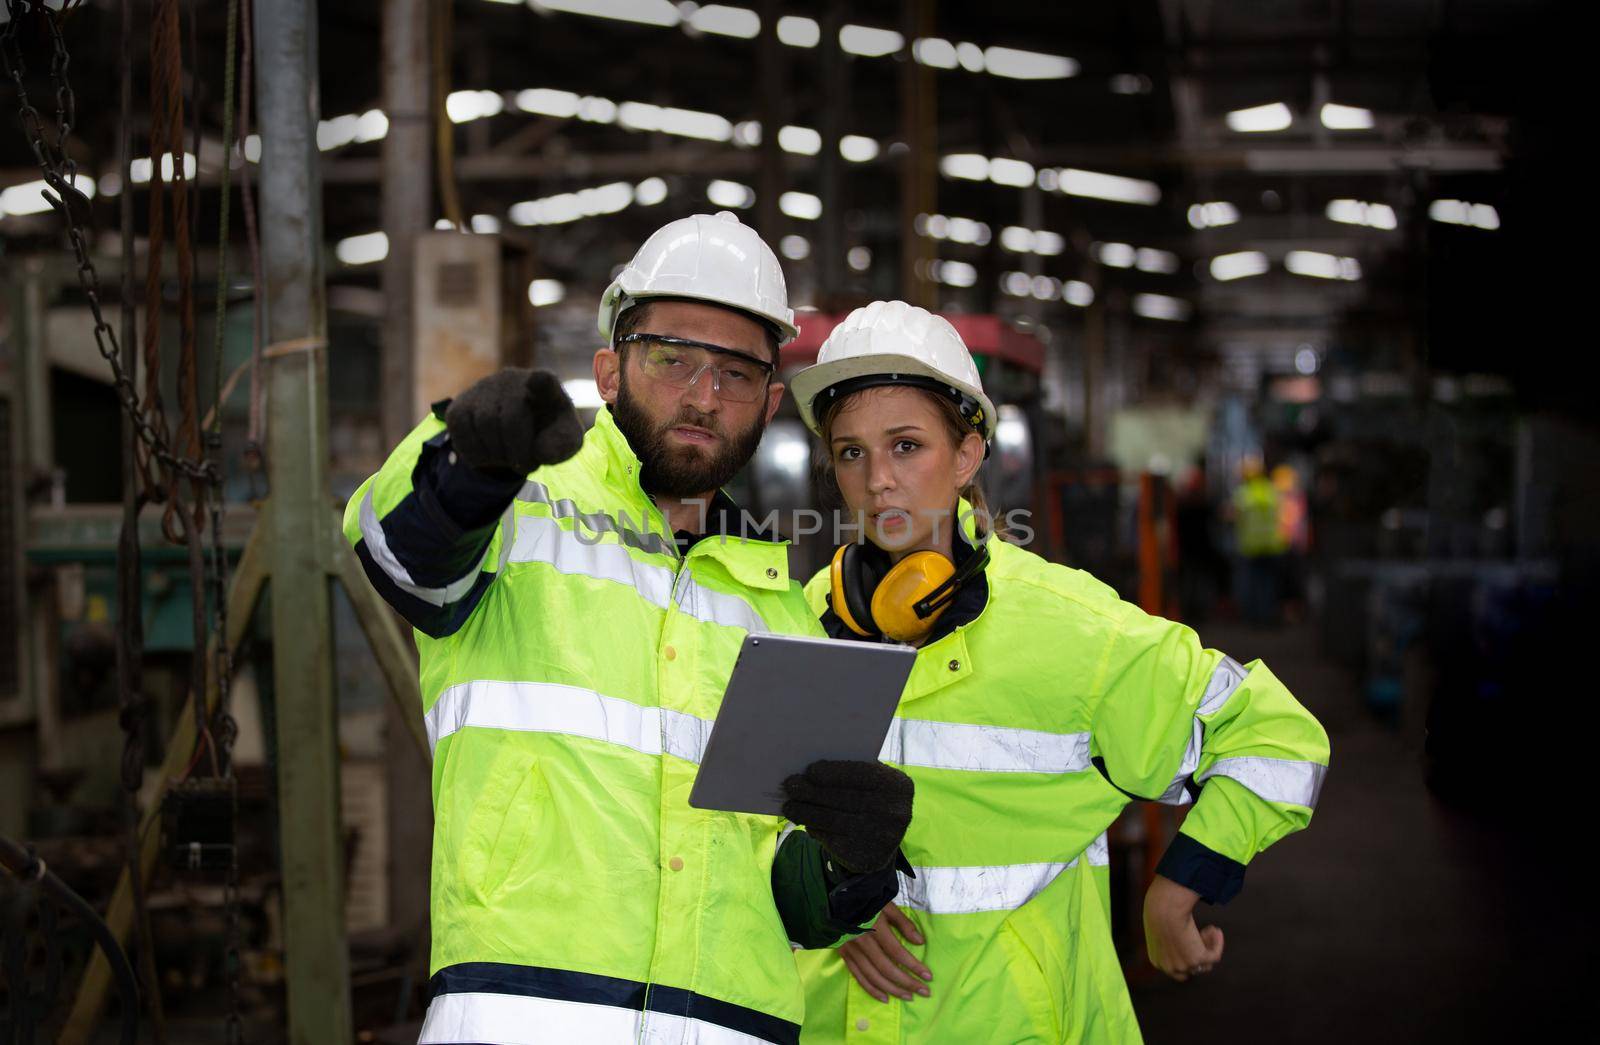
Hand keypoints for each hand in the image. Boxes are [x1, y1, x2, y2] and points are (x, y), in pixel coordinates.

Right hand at [445, 368, 583, 477]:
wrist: (521, 433)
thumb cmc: (549, 433)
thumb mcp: (565, 441)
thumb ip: (563, 445)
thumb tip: (540, 451)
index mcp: (546, 385)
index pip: (543, 380)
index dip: (539, 382)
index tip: (536, 381)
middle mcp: (512, 379)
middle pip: (511, 418)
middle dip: (517, 451)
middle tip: (526, 466)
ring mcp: (484, 387)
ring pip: (483, 423)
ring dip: (496, 454)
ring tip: (508, 459)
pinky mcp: (462, 402)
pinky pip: (459, 427)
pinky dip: (472, 451)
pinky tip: (486, 456)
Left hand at [780, 760, 912, 873]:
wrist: (884, 841)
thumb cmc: (871, 800)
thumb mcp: (871, 784)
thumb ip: (849, 774)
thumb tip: (809, 773)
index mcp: (898, 787)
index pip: (862, 775)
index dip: (833, 772)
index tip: (810, 770)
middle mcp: (895, 813)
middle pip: (843, 799)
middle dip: (813, 792)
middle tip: (791, 785)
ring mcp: (881, 838)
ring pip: (833, 821)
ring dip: (806, 812)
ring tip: (789, 806)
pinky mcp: (865, 858)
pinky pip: (832, 841)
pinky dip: (815, 829)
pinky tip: (806, 822)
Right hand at [840, 902, 931, 1002]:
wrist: (837, 896)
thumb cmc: (866, 899)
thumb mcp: (887, 906)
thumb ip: (904, 924)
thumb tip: (920, 942)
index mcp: (875, 928)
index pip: (897, 952)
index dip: (913, 966)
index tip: (928, 976)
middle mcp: (862, 942)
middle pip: (886, 968)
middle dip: (907, 982)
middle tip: (924, 991)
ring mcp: (851, 950)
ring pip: (873, 976)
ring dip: (892, 989)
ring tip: (908, 997)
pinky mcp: (844, 955)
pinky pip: (858, 977)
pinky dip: (872, 989)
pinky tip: (885, 997)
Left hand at [1143, 874, 1224, 981]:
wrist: (1163, 910)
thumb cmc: (1158, 912)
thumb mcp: (1159, 930)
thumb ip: (1168, 938)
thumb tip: (1182, 937)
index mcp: (1157, 961)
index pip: (1176, 968)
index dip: (1186, 955)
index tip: (1190, 940)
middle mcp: (1170, 968)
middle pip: (1192, 969)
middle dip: (1198, 953)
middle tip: (1202, 936)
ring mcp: (1185, 966)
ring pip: (1205, 964)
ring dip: (1209, 946)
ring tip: (1210, 929)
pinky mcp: (1198, 959)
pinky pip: (1215, 955)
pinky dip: (1218, 943)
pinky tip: (1216, 930)